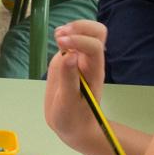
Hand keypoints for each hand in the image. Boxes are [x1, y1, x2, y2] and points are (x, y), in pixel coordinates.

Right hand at [44, 20, 108, 150]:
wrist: (73, 127)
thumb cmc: (73, 118)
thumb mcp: (67, 103)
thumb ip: (68, 79)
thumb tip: (69, 55)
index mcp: (94, 71)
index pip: (94, 46)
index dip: (79, 41)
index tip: (61, 44)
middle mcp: (90, 61)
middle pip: (98, 32)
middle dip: (80, 27)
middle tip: (61, 36)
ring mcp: (80, 58)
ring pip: (87, 32)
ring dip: (73, 28)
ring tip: (57, 36)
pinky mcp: (69, 59)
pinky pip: (73, 39)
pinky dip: (65, 34)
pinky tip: (56, 40)